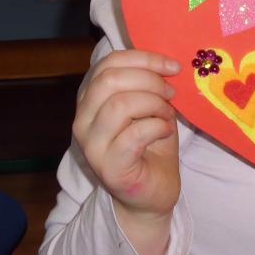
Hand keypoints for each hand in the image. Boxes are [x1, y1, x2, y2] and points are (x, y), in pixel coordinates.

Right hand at [73, 49, 181, 254]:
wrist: (152, 195)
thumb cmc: (152, 147)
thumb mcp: (149, 107)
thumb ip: (146, 84)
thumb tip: (164, 62)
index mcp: (90, 100)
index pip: (108, 64)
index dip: (143, 58)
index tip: (172, 66)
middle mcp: (83, 121)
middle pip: (110, 80)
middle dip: (149, 80)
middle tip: (171, 94)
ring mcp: (92, 146)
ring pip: (120, 104)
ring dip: (154, 105)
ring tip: (166, 115)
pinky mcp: (109, 167)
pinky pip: (134, 134)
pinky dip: (157, 127)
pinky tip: (165, 131)